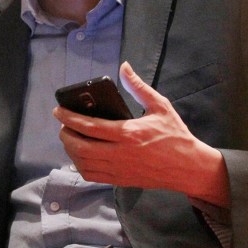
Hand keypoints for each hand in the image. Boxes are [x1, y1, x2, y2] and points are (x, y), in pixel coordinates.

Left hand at [54, 61, 229, 205]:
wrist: (189, 167)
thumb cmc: (175, 135)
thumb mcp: (160, 106)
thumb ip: (139, 87)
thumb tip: (124, 67)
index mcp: (129, 133)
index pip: (90, 127)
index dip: (70, 118)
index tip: (58, 111)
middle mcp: (121, 153)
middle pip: (81, 147)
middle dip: (66, 135)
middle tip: (63, 125)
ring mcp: (119, 169)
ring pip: (84, 163)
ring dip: (71, 151)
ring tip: (70, 138)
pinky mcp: (121, 180)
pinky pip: (92, 176)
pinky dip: (81, 166)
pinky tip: (80, 156)